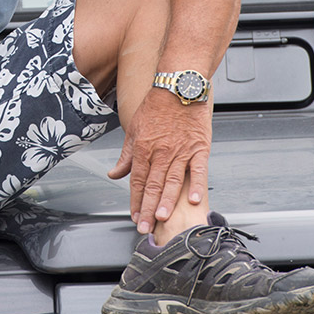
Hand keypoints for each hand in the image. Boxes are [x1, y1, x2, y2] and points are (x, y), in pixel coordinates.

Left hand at [107, 88, 211, 233]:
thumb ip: (126, 155)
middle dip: (147, 208)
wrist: (178, 86)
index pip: (137, 180)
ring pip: (171, 180)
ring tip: (162, 218)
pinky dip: (196, 185)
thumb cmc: (156, 106)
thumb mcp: (134, 129)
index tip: (134, 216)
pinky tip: (193, 200)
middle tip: (145, 227)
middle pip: (152, 185)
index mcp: (143, 148)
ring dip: (166, 201)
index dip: (135, 200)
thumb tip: (114, 173)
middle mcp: (160, 152)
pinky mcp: (199, 147)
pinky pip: (198, 170)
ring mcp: (180, 150)